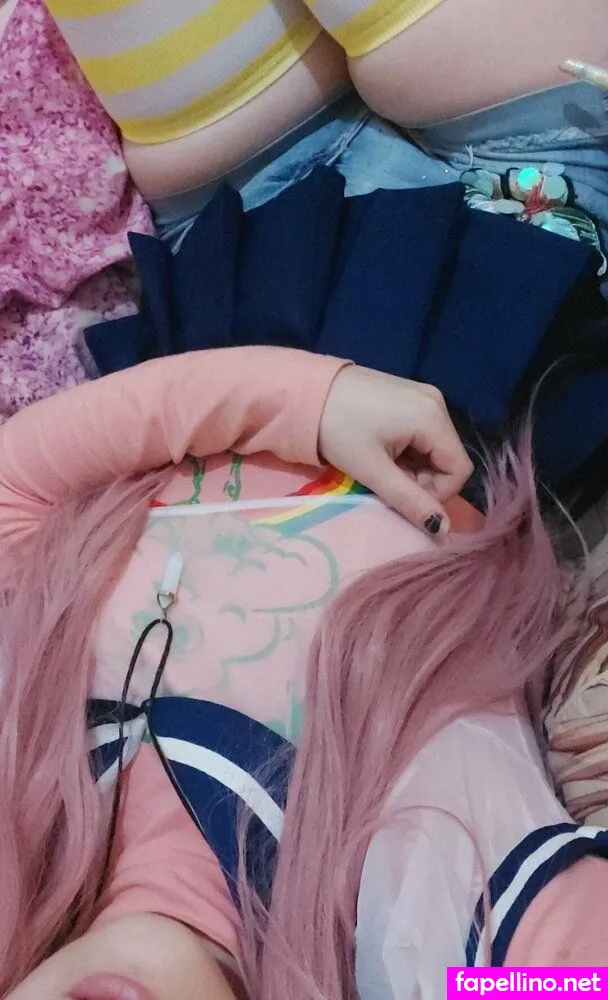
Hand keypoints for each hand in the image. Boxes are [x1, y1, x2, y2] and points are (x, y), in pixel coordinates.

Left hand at [318, 366, 472, 533]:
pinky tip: (382, 450)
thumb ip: (410, 501)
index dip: (438, 493)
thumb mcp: (373, 470)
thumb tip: (443, 530)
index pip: (459, 469)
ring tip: (381, 467)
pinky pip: (423, 432)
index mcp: (433, 417)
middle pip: (448, 457)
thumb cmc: (337, 429)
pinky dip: (408, 450)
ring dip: (414, 467)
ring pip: (435, 447)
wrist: (306, 391)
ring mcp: (424, 395)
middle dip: (424, 480)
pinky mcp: (410, 395)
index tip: (403, 498)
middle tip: (388, 483)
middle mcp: (437, 402)